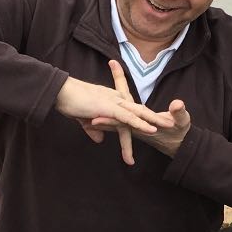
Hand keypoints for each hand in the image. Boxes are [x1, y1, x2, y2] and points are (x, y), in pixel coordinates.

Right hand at [55, 73, 172, 157]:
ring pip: (138, 112)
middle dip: (156, 117)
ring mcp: (112, 102)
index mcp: (110, 99)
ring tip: (169, 127)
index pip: (129, 109)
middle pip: (139, 109)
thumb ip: (93, 129)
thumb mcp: (83, 119)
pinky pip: (127, 117)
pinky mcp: (107, 108)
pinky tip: (149, 129)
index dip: (142, 117)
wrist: (59, 92)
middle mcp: (115, 98)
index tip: (155, 124)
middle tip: (172, 123)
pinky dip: (139, 123)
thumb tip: (100, 139)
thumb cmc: (69, 102)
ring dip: (154, 120)